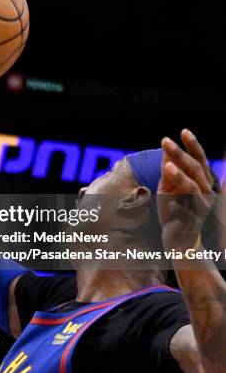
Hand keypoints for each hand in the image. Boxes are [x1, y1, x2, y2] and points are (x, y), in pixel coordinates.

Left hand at [158, 129, 215, 251]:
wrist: (181, 241)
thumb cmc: (174, 211)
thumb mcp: (168, 189)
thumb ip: (168, 172)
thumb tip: (166, 151)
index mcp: (200, 182)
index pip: (198, 160)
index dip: (193, 146)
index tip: (183, 131)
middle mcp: (205, 193)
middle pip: (194, 170)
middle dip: (180, 154)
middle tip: (165, 141)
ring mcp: (200, 208)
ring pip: (192, 190)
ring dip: (181, 178)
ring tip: (168, 168)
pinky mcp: (193, 224)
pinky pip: (187, 215)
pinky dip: (179, 209)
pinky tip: (170, 205)